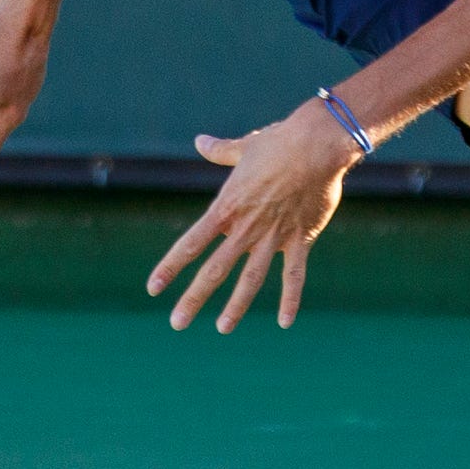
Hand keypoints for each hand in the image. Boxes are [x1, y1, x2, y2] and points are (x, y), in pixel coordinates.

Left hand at [146, 102, 358, 330]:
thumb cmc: (280, 142)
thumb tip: (200, 140)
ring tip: (222, 328)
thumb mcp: (244, 147)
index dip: (170, 267)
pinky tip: (284, 322)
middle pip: (214, 270)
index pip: (191, 243)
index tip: (153, 288)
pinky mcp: (300, 239)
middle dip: (194, 298)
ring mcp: (272, 236)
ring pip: (250, 279)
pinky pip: (294, 275)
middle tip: (177, 323)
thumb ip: (219, 151)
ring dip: (236, 306)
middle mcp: (245, 228)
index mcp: (226, 208)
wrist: (316, 146)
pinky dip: (290, 299)